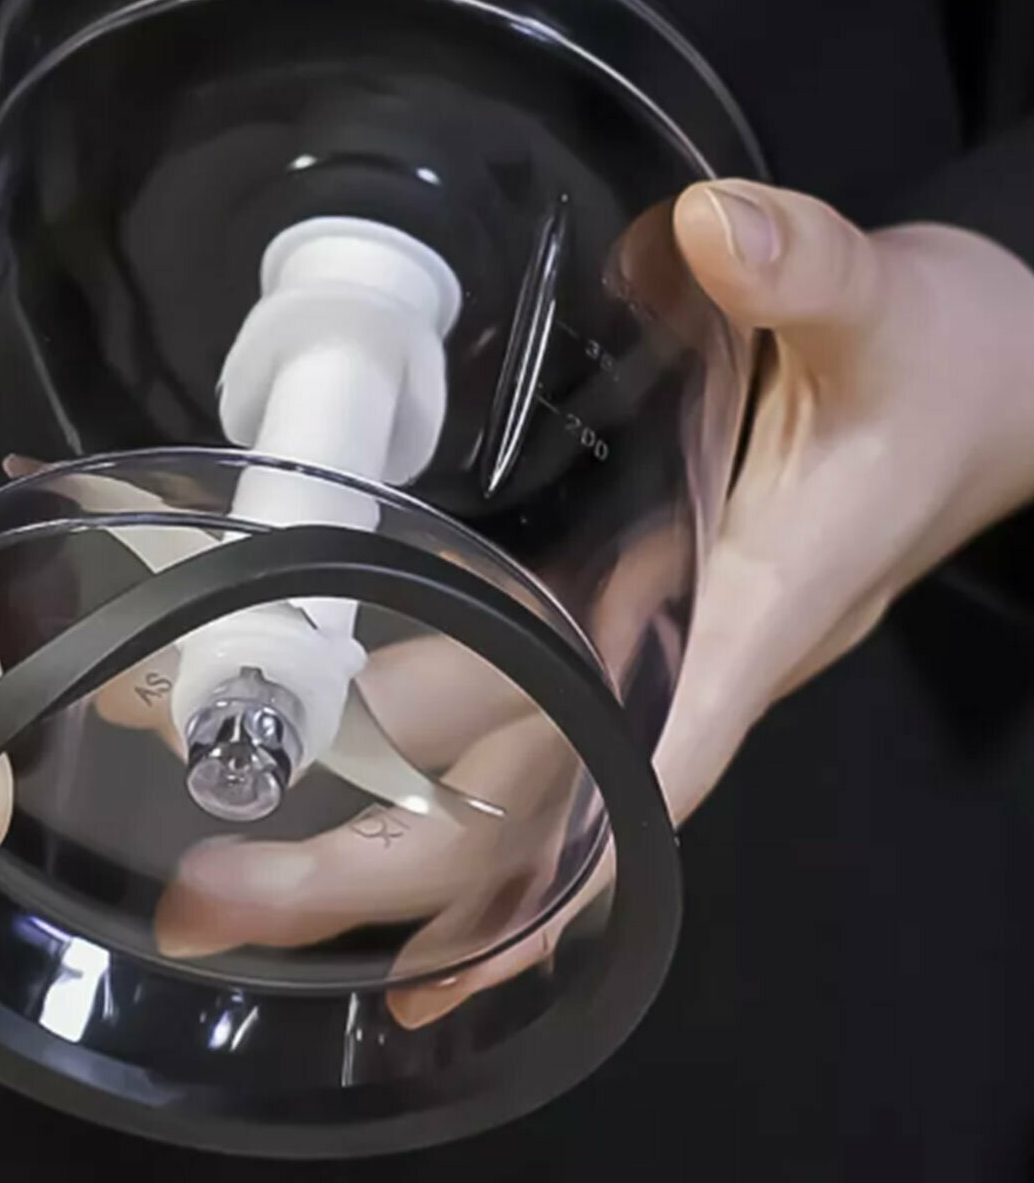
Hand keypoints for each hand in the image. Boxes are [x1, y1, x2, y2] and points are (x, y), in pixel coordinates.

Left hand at [137, 181, 1033, 1023]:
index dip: (553, 871)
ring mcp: (656, 640)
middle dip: (388, 855)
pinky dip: (437, 741)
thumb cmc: (941, 361)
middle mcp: (692, 657)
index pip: (651, 768)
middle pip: (535, 801)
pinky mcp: (636, 601)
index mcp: (755, 614)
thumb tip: (713, 232)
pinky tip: (351, 769)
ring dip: (381, 810)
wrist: (982, 380)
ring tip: (238, 869)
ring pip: (511, 756)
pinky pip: (524, 695)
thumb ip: (803, 272)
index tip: (442, 950)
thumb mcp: (877, 305)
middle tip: (224, 902)